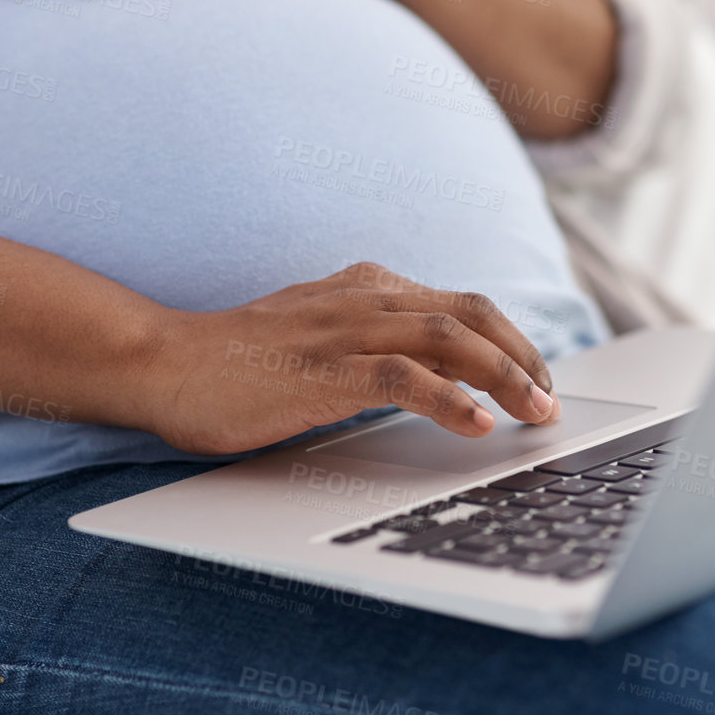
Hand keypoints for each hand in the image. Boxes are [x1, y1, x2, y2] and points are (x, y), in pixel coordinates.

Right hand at [133, 262, 560, 455]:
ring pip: (450, 340)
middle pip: (471, 315)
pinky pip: (404, 379)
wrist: (164, 362)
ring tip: (536, 413)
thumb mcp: (317, 339)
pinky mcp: (323, 371)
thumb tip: (433, 380)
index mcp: (365, 289)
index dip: (511, 340)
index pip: (461, 305)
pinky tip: (478, 425)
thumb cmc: (237, 362)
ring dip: (505, 377)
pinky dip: (451, 400)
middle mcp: (363, 299)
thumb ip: (370, 346)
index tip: (538, 378)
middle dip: (523, 357)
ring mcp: (344, 332)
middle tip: (550, 401)